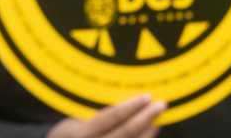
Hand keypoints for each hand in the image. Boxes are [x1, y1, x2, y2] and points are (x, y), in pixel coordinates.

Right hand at [47, 94, 165, 137]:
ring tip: (157, 120)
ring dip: (147, 133)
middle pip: (122, 134)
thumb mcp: (73, 122)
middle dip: (144, 119)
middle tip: (161, 105)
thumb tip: (130, 98)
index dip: (129, 107)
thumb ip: (99, 113)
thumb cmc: (69, 134)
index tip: (147, 96)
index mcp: (76, 133)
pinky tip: (149, 133)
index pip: (107, 119)